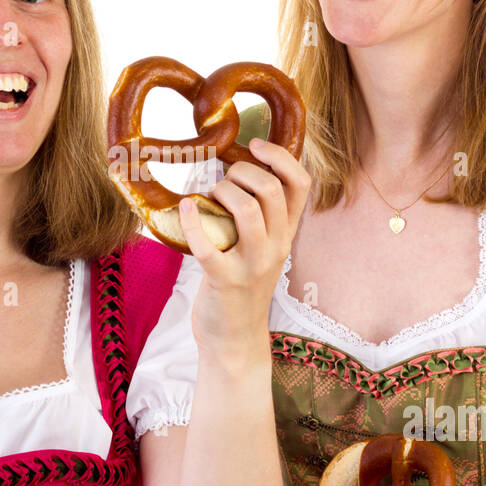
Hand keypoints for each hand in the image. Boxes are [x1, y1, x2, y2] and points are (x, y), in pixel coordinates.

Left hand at [178, 137, 310, 351]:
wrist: (234, 340)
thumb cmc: (241, 287)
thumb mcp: (262, 249)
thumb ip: (261, 217)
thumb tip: (239, 171)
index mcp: (286, 234)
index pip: (301, 184)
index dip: (280, 156)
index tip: (255, 145)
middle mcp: (276, 247)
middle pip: (272, 190)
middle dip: (243, 172)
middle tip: (223, 182)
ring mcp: (252, 264)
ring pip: (248, 210)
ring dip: (223, 192)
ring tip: (208, 199)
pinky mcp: (224, 279)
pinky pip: (207, 244)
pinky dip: (192, 220)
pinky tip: (184, 208)